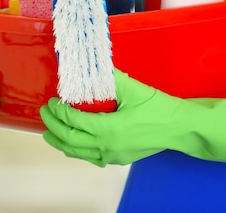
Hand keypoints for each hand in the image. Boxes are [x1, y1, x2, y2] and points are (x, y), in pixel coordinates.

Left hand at [40, 69, 225, 170]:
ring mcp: (113, 155)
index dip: (59, 111)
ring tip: (50, 134)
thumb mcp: (133, 89)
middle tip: (44, 114)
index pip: (73, 121)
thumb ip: (109, 79)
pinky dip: (78, 151)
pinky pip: (91, 158)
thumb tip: (92, 66)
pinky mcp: (120, 159)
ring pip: (78, 153)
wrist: (181, 128)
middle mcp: (106, 146)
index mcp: (107, 129)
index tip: (52, 101)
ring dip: (61, 142)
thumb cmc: (160, 108)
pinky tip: (75, 146)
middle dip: (53, 127)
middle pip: (70, 139)